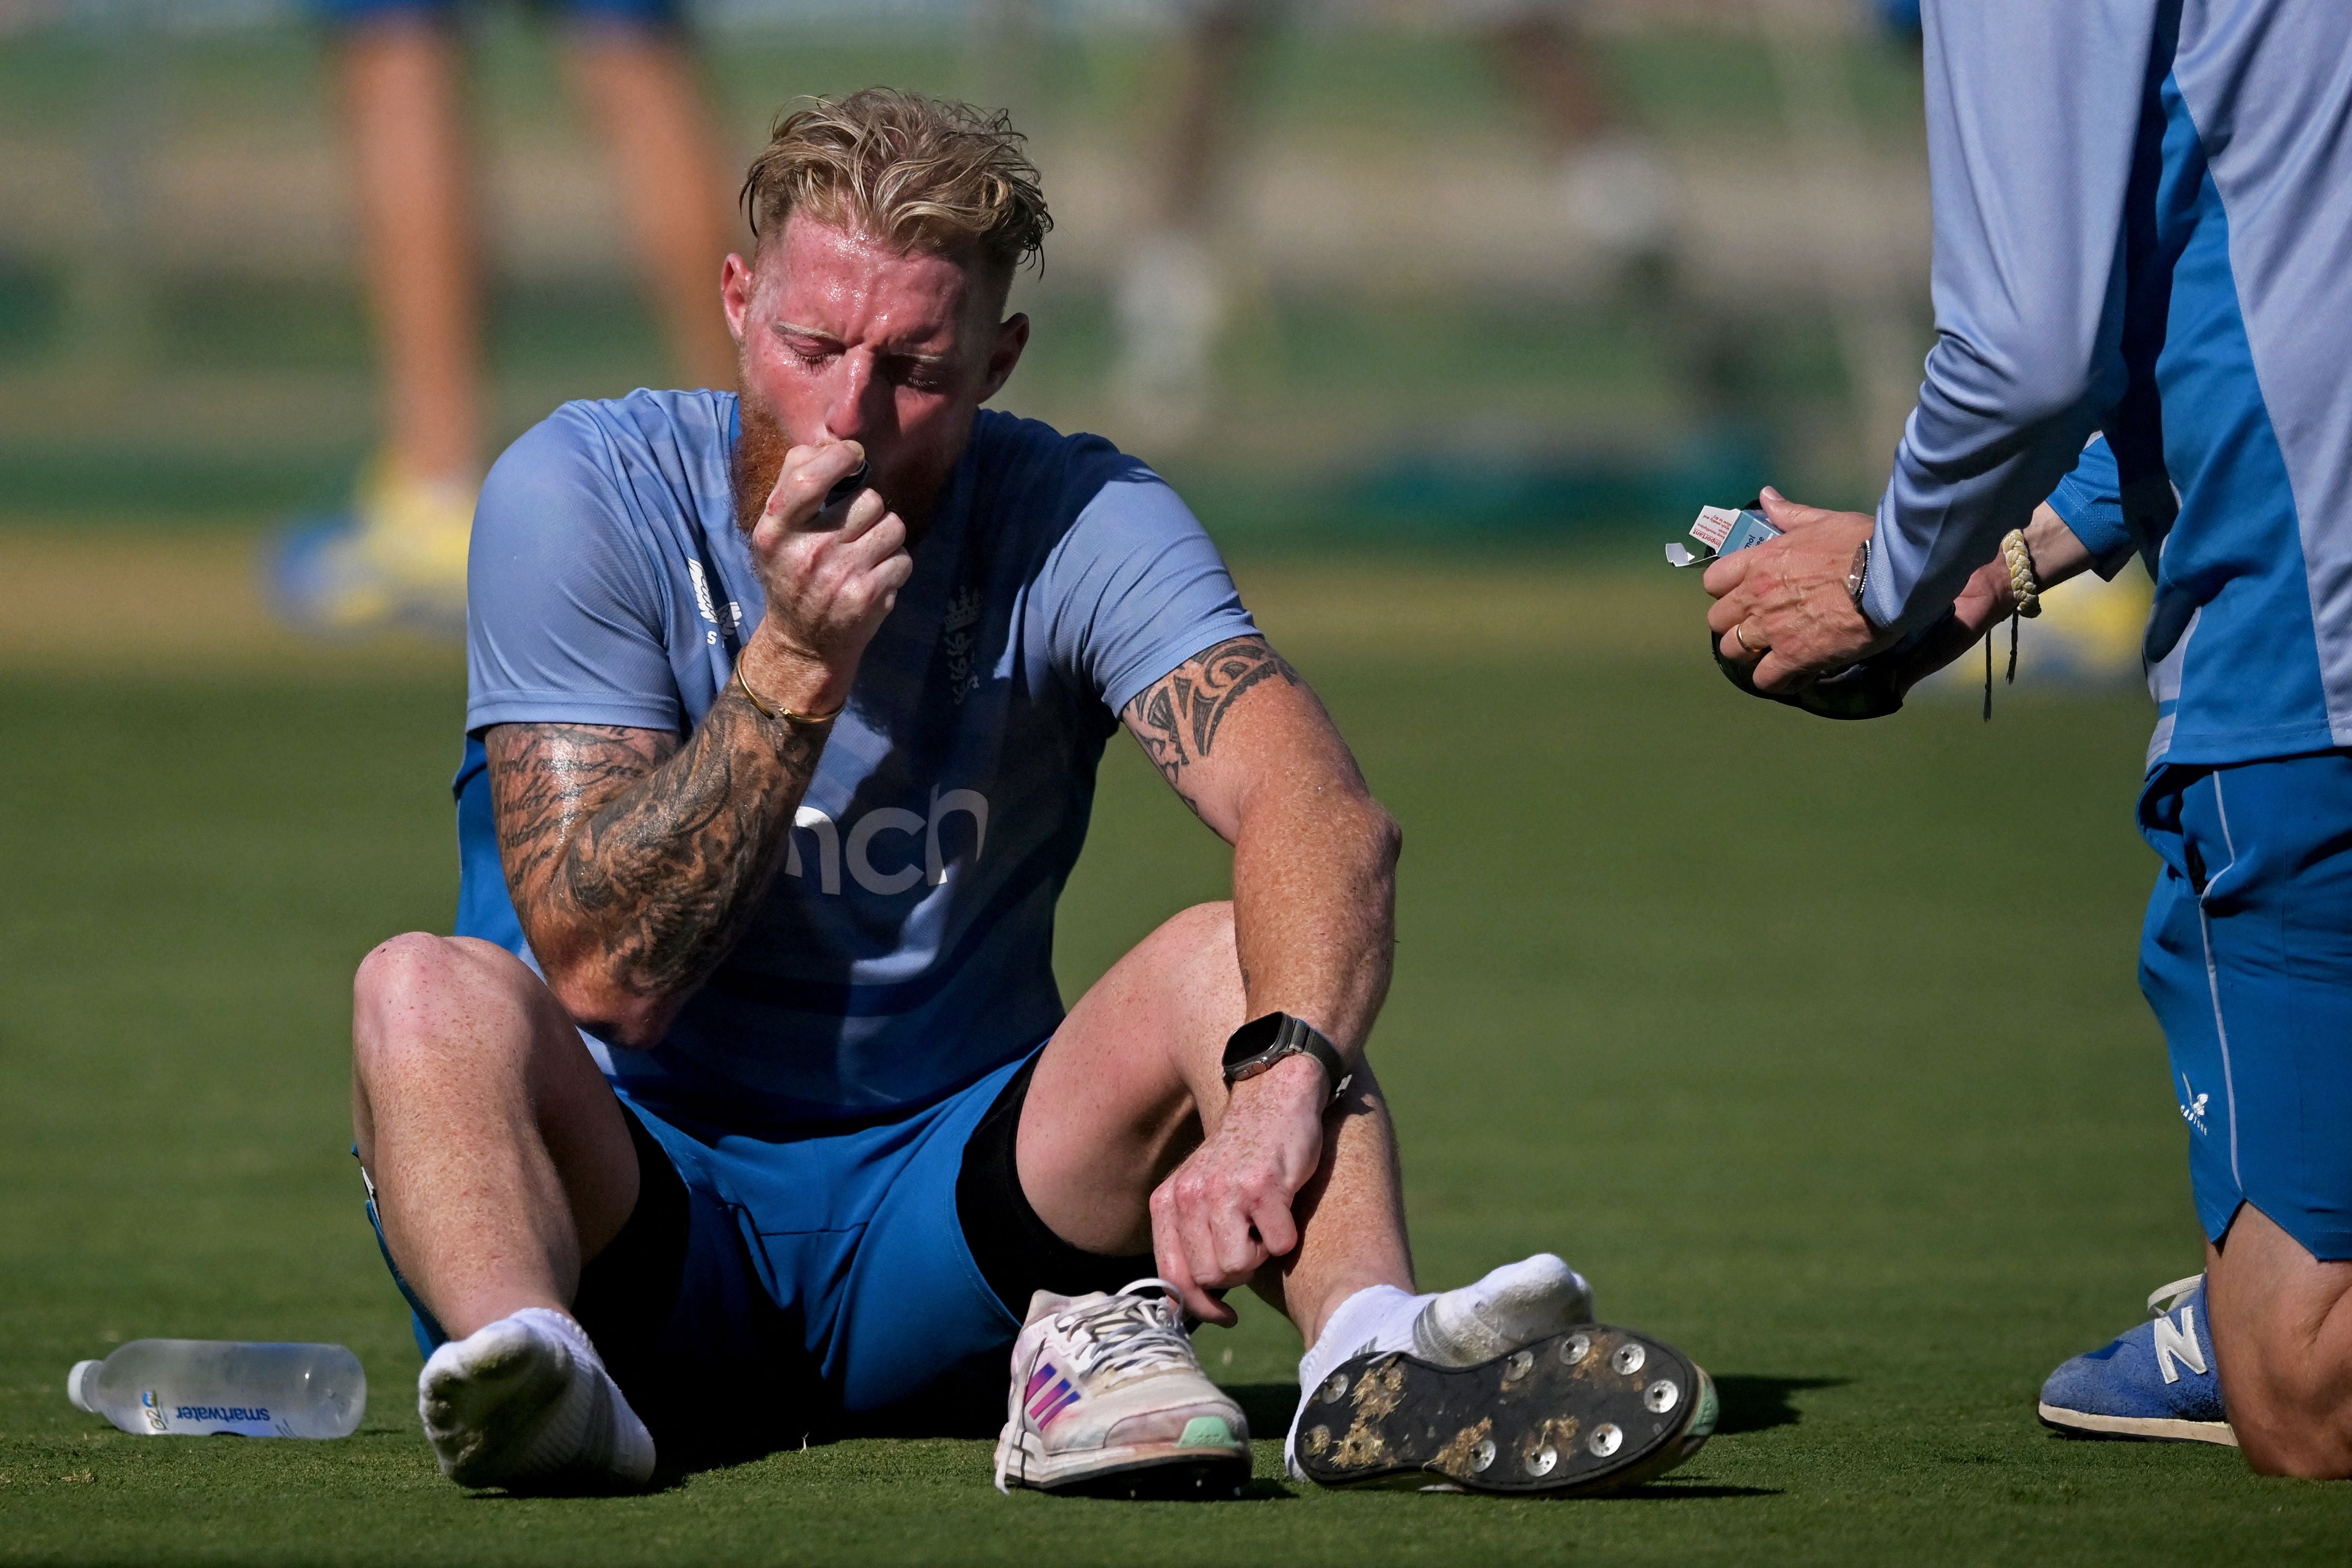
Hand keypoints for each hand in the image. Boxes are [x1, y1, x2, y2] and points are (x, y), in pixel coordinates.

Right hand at [742, 441, 912, 710]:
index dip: (840, 456)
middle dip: (869, 511)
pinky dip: (895, 567)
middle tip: (853, 532)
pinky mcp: (867, 595)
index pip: (809, 476)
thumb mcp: (775, 533)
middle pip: (868, 499)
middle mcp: (806, 551)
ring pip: (893, 525)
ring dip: (886, 537)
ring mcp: (838, 574)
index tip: (854, 456)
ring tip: (865, 555)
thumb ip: (795, 484)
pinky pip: (903, 559)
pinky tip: (874, 579)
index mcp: (775, 530)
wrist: (803, 644)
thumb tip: (829, 443)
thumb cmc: (792, 576)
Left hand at [1148, 1053, 1328, 1324]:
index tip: (1224, 1314)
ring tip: (1264, 1222)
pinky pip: (1278, 1245)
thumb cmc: (1242, 1157)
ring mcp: (1225, 1190)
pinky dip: (1287, 1236)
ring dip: (1261, 1256)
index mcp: (1168, 1200)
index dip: (1198, 1305)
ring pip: (1239, 1266)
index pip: (1171, 1275)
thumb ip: (1189, 1240)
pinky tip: (1284, 1207)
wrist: (1274, 1096)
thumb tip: (1181, 1309)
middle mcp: (1190, 1195)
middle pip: (1210, 1276)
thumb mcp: (1200, 1192)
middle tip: (1252, 1242)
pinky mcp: (1263, 1185)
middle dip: (1236, 1273)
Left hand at [1703, 488, 1887, 692]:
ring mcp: (1772, 629)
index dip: (1725, 591)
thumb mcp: (1823, 520)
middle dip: (1734, 625)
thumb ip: (1790, 514)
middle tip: (1759, 627)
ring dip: (1750, 654)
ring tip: (1773, 653)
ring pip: (1733, 652)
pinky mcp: (1794, 657)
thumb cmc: (1862, 543)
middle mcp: (1756, 596)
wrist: (1891, 577)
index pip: (1714, 580)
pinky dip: (1777, 681)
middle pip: (1718, 620)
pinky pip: (1766, 680)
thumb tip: (1766, 496)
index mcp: (1759, 561)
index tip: (1744, 595)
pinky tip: (1795, 675)